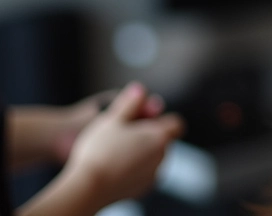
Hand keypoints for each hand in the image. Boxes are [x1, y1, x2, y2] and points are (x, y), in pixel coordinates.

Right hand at [61, 82, 183, 209]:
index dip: (161, 120)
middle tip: (125, 133)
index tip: (143, 120)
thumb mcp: (113, 118)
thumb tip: (140, 89)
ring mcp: (152, 176)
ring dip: (141, 152)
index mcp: (160, 137)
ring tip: (116, 151)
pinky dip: (134, 169)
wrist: (86, 189)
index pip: (176, 124)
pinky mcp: (141, 191)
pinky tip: (115, 167)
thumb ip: (130, 102)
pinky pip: (143, 174)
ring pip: (153, 158)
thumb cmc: (99, 150)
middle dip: (149, 135)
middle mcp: (162, 157)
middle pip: (163, 140)